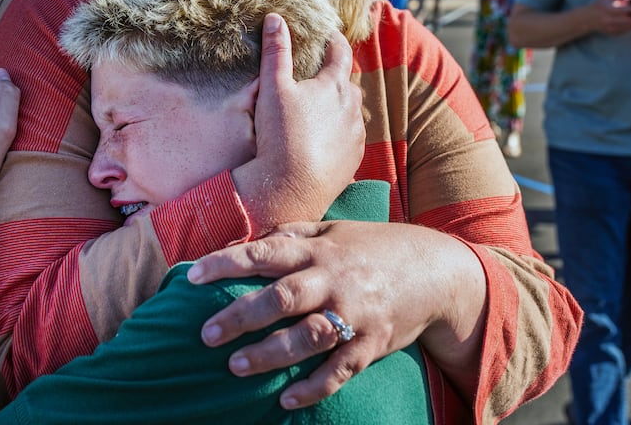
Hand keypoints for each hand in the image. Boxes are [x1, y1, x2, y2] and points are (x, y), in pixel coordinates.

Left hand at [187, 220, 486, 408]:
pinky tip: (286, 399)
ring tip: (236, 366)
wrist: (437, 269)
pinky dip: (314, 387)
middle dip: (240, 316)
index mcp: (318, 251)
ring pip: (308, 337)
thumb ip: (291, 236)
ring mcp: (354, 314)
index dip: (226, 264)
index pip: (264, 254)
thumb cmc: (373, 247)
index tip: (192, 277)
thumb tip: (244, 241)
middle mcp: (334, 280)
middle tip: (206, 334)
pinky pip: (341, 370)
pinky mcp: (372, 343)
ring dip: (270, 354)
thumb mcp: (334, 231)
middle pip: (281, 298)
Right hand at [232, 14, 364, 234]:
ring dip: (337, 107)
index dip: (334, 39)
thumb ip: (276, 51)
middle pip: (347, 83)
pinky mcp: (353, 159)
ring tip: (317, 110)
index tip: (328, 34)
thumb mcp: (272, 88)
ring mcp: (356, 135)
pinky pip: (349, 138)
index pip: (341, 51)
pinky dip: (338, 133)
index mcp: (335, 85)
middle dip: (334, 77)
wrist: (291, 188)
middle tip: (318, 75)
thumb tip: (276, 18)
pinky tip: (321, 140)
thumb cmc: (281, 135)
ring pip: (350, 112)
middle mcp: (352, 107)